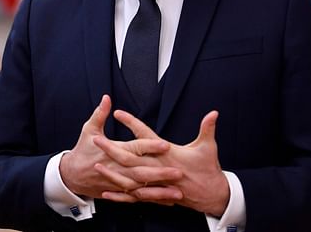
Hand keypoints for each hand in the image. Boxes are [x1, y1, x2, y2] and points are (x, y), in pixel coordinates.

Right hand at [59, 95, 169, 197]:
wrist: (71, 175)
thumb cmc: (82, 150)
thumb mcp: (89, 130)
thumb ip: (100, 114)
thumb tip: (106, 98)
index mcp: (113, 151)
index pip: (135, 148)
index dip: (150, 146)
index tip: (165, 145)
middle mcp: (118, 168)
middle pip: (142, 171)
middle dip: (161, 173)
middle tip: (179, 172)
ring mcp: (119, 182)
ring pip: (142, 188)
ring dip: (159, 191)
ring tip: (177, 193)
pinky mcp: (119, 192)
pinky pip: (138, 198)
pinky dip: (152, 200)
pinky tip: (167, 202)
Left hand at [93, 110, 229, 215]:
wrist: (212, 195)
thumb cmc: (208, 170)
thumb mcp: (209, 147)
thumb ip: (207, 128)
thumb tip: (213, 113)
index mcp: (169, 154)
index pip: (146, 136)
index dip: (132, 124)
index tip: (119, 113)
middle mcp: (159, 169)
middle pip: (131, 158)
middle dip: (112, 148)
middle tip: (96, 140)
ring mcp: (156, 184)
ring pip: (129, 179)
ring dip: (112, 172)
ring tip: (97, 164)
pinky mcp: (156, 195)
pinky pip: (134, 196)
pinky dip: (120, 195)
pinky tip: (107, 192)